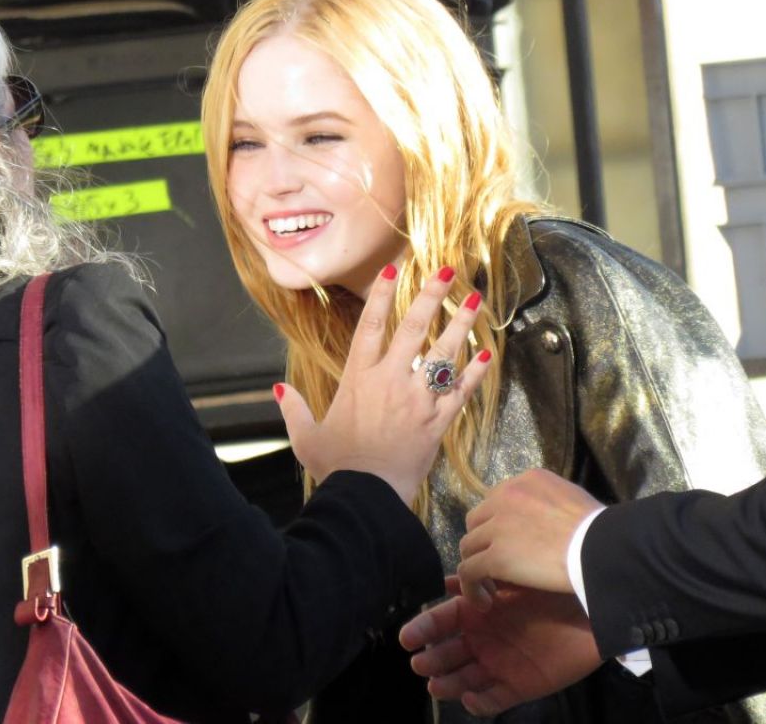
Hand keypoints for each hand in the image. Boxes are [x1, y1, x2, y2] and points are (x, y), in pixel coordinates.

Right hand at [276, 264, 489, 504]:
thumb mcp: (306, 437)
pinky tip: (487, 356)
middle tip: (445, 271)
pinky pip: (460, 392)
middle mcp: (390, 381)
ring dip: (461, 325)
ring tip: (476, 301)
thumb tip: (279, 389)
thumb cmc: (336, 467)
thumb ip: (294, 408)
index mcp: (358, 379)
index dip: (382, 295)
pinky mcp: (437, 422)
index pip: (370, 326)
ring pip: (443, 354)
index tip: (393, 268)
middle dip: (430, 296)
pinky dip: (474, 374)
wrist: (367, 496)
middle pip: (413, 329)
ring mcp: (417, 400)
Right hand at [400, 577, 601, 716]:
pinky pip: (495, 699)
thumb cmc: (546, 588)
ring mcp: (501, 664)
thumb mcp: (511, 580)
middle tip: (419, 663)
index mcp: (478, 613)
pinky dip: (480, 703)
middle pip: (450, 654)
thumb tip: (447, 583)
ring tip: (435, 685)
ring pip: (467, 679)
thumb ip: (480, 583)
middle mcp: (484, 639)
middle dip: (433, 659)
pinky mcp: (522, 685)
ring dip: (449, 683)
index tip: (406, 637)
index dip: (423, 629)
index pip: (442, 622)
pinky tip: (470, 698)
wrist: (590, 607)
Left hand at [457, 468, 603, 604]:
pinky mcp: (496, 557)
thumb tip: (546, 522)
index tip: (508, 544)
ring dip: (476, 565)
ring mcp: (497, 527)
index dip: (497, 525)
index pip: (496, 502)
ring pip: (469, 546)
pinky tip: (483, 602)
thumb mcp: (572, 500)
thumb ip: (548, 504)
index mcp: (526, 481)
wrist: (602, 549)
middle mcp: (504, 497)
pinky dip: (471, 588)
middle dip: (483, 542)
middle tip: (495, 565)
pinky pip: (469, 572)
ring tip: (490, 587)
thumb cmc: (600, 529)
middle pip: (477, 521)